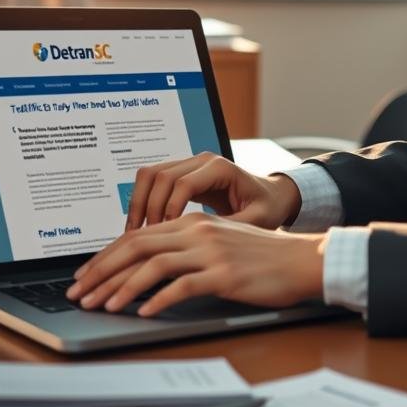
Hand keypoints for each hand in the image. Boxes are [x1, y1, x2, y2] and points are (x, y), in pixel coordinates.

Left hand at [65, 214, 325, 313]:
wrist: (302, 260)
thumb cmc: (263, 257)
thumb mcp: (222, 243)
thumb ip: (189, 248)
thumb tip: (151, 270)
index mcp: (193, 223)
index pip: (137, 236)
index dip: (106, 257)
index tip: (86, 276)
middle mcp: (197, 231)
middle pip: (136, 247)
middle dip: (101, 272)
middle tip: (79, 294)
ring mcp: (210, 252)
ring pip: (152, 265)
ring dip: (121, 288)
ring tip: (102, 307)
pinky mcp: (224, 274)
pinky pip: (181, 286)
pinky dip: (157, 300)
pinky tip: (143, 313)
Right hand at [124, 153, 300, 230]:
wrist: (271, 195)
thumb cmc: (267, 207)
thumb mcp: (257, 220)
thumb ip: (232, 229)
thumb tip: (203, 245)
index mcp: (221, 168)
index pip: (183, 184)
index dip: (170, 210)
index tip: (166, 236)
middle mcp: (202, 160)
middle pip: (160, 176)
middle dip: (148, 208)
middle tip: (143, 238)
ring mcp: (189, 164)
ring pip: (150, 174)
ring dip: (139, 203)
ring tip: (135, 233)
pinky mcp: (181, 174)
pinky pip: (152, 181)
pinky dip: (142, 201)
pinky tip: (142, 227)